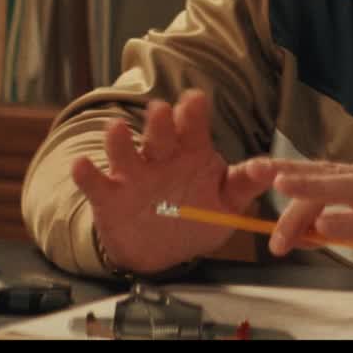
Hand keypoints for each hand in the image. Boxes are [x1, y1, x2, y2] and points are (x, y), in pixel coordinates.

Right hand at [70, 89, 272, 274]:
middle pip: (159, 135)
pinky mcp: (109, 197)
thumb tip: (269, 168)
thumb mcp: (227, 204)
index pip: (193, 128)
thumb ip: (244, 184)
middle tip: (161, 111)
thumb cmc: (197, 217)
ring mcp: (133, 176)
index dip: (193, 114)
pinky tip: (82, 166)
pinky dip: (88, 175)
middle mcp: (161, 158)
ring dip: (119, 142)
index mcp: (192, 154)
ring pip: (125, 153)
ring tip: (116, 130)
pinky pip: (96, 183)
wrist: (162, 252)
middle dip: (159, 122)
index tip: (194, 101)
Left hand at [261, 157, 352, 288]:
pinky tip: (327, 226)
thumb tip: (302, 227)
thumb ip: (341, 220)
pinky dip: (350, 223)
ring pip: (350, 189)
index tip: (257, 170)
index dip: (289, 169)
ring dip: (313, 188)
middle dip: (291, 176)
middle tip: (257, 176)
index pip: (324, 170)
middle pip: (330, 175)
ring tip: (283, 188)